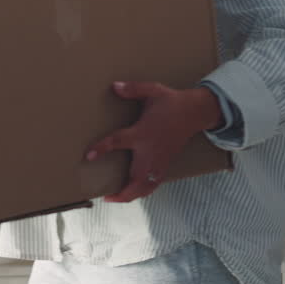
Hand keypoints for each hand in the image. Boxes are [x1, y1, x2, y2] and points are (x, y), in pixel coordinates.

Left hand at [84, 81, 223, 202]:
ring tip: (116, 197)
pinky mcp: (166, 164)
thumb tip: (114, 86)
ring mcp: (159, 160)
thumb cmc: (171, 101)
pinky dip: (143, 191)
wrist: (195, 112)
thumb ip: (133, 89)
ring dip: (131, 195)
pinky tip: (134, 192)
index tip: (89, 155)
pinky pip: (154, 184)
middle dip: (122, 192)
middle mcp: (150, 151)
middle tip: (105, 197)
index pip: (118, 141)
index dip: (102, 148)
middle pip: (135, 179)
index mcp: (142, 132)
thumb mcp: (152, 90)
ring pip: (146, 186)